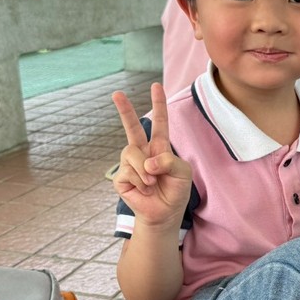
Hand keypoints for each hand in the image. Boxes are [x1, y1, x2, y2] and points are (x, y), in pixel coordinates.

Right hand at [112, 85, 192, 227]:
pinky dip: (141, 182)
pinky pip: (129, 172)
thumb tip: (147, 162)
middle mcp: (143, 152)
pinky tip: (145, 190)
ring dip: (146, 170)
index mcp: (159, 147)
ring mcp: (130, 164)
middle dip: (124, 110)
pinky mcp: (121, 178)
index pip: (159, 122)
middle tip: (116, 94)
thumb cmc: (175, 191)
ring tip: (153, 183)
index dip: (158, 104)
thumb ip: (168, 162)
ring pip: (132, 153)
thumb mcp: (182, 173)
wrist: (164, 213)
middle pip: (132, 127)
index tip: (156, 86)